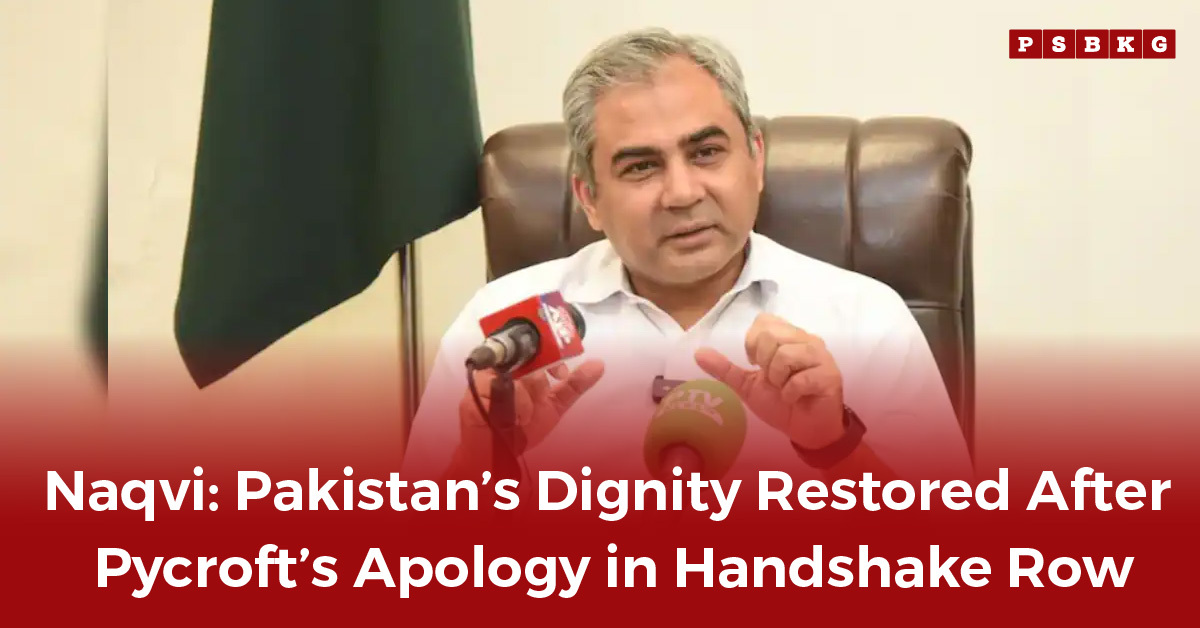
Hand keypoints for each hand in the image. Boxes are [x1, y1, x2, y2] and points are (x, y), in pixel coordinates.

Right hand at [457, 360, 604, 463]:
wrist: (498, 453)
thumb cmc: (523, 429)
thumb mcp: (555, 406)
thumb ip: (574, 385)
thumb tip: (599, 365)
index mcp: (524, 369)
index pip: (538, 348)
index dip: (552, 356)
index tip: (560, 373)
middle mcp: (506, 368)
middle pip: (527, 359)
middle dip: (539, 382)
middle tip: (542, 396)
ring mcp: (489, 377)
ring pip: (517, 376)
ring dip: (527, 402)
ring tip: (524, 419)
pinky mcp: (476, 390)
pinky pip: (501, 388)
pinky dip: (514, 405)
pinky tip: (514, 419)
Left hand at [695, 313, 844, 449]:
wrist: (805, 430)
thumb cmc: (780, 403)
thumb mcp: (747, 385)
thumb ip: (725, 368)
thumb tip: (697, 353)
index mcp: (788, 336)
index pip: (764, 321)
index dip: (754, 343)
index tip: (758, 363)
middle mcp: (806, 340)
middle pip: (771, 335)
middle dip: (764, 364)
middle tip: (774, 379)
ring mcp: (821, 356)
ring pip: (785, 354)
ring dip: (778, 379)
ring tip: (785, 389)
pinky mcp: (830, 376)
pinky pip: (800, 379)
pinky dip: (790, 394)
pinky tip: (795, 398)